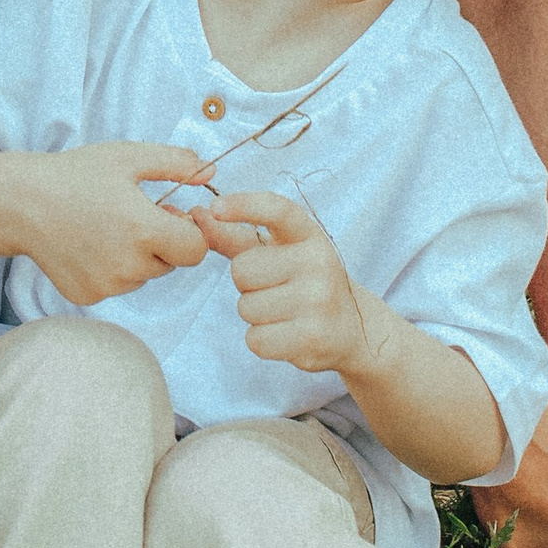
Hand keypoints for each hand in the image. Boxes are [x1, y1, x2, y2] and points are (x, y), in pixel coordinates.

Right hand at [8, 145, 211, 304]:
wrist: (21, 202)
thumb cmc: (75, 175)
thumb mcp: (128, 157)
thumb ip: (176, 164)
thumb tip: (211, 173)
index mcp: (145, 230)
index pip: (196, 250)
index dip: (190, 231)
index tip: (172, 213)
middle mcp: (129, 266)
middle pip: (170, 263)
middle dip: (161, 242)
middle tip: (132, 215)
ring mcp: (107, 286)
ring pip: (143, 276)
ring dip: (137, 257)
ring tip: (106, 227)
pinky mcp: (88, 297)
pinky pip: (116, 286)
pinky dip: (111, 269)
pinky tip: (88, 245)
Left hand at [190, 188, 365, 373]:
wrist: (350, 330)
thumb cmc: (303, 284)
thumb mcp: (277, 253)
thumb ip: (235, 236)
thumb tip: (196, 215)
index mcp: (309, 235)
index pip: (277, 210)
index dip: (244, 205)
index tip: (215, 208)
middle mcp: (319, 261)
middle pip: (242, 271)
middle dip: (246, 286)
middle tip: (274, 290)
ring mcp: (319, 299)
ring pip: (246, 308)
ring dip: (255, 316)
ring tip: (284, 313)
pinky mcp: (313, 336)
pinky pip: (256, 340)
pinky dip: (261, 341)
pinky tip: (286, 335)